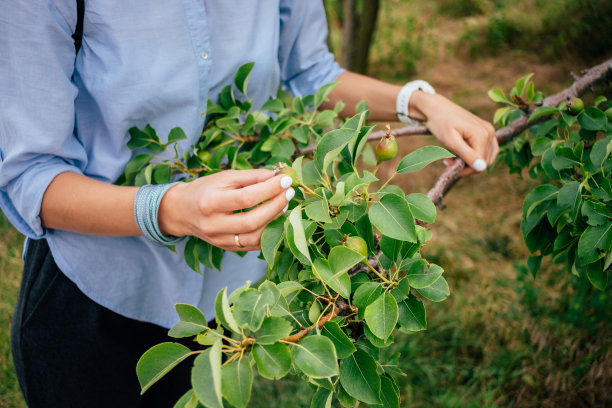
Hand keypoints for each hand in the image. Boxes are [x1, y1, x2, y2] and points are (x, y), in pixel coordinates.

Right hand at [158, 169, 293, 250]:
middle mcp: (213, 224)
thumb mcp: (225, 177)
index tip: (285, 180)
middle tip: (289, 193)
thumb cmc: (205, 190)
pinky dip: (268, 232)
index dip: (268, 190)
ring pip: (254, 237)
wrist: (182, 211)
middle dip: (275, 206)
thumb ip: (251, 177)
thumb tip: (278, 177)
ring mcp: (219, 240)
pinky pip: (253, 245)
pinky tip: (276, 218)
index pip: (245, 198)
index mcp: (210, 202)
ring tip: (284, 205)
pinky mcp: (226, 248)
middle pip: (251, 221)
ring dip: (274, 221)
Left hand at [410, 91, 498, 175]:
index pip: (481, 164)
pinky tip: (459, 153)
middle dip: (467, 166)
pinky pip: (485, 150)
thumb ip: (467, 154)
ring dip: (470, 162)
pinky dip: (474, 155)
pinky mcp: (486, 131)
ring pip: (486, 158)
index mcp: (482, 135)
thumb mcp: (451, 141)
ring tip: (452, 157)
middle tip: (448, 161)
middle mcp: (490, 132)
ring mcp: (489, 131)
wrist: (437, 107)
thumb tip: (482, 168)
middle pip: (485, 162)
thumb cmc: (440, 123)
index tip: (447, 165)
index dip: (465, 170)